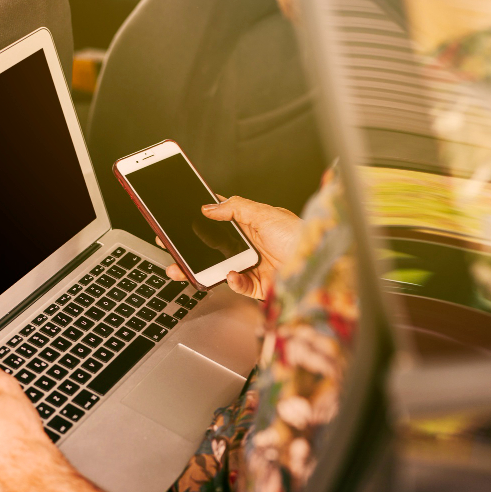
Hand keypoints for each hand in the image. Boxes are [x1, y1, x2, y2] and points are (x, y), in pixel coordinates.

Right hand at [164, 195, 300, 299]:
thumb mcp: (265, 213)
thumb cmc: (300, 235)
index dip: (198, 222)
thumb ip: (235, 207)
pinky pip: (236, 284)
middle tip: (170, 247)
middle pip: (212, 248)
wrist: (320, 264)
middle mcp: (249, 245)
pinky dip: (231, 281)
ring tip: (183, 268)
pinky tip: (230, 274)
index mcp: (250, 225)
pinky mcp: (256, 285)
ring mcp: (251, 265)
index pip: (218, 221)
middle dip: (189, 249)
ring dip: (199, 269)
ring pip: (218, 268)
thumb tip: (209, 206)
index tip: (178, 222)